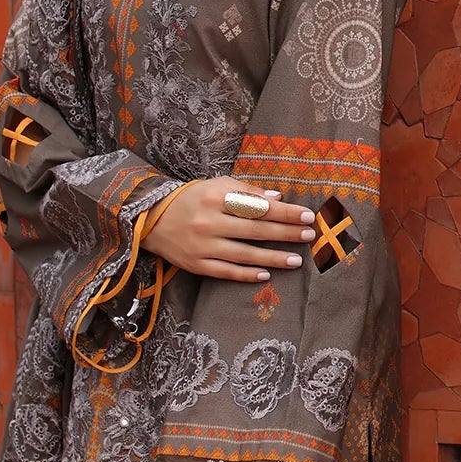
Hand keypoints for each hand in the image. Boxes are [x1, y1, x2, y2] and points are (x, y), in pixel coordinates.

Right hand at [145, 178, 315, 282]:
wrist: (151, 219)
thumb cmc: (191, 199)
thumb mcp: (216, 186)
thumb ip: (246, 191)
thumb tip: (277, 198)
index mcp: (216, 198)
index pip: (258, 207)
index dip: (285, 212)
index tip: (307, 216)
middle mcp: (210, 222)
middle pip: (256, 230)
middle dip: (286, 233)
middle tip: (309, 236)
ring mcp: (203, 246)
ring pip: (245, 254)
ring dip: (274, 258)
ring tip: (297, 260)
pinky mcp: (196, 265)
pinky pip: (226, 272)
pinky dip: (247, 274)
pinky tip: (266, 274)